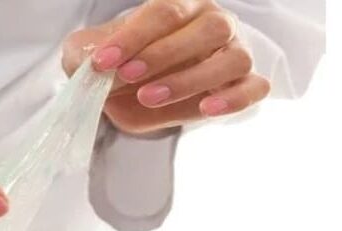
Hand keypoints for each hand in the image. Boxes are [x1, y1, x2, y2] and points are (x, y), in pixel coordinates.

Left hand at [63, 0, 269, 134]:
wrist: (134, 94)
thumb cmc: (120, 66)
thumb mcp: (92, 56)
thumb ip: (86, 52)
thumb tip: (93, 63)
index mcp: (180, 8)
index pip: (164, 12)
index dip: (133, 36)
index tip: (102, 62)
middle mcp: (213, 24)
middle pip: (207, 29)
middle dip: (164, 54)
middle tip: (126, 76)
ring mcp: (232, 53)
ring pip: (233, 59)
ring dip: (192, 79)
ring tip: (150, 97)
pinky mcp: (242, 85)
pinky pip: (255, 88)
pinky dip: (236, 98)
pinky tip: (208, 109)